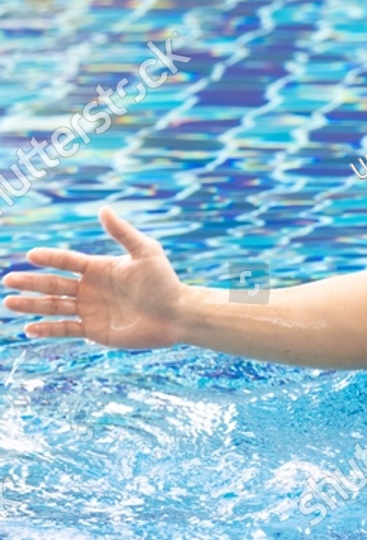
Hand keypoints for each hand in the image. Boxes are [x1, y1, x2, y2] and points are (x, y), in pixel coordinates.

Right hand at [2, 206, 185, 348]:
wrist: (177, 314)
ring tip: (9, 303)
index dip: (50, 258)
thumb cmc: (164, 282)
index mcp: (99, 268)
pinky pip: (65, 329)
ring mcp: (90, 309)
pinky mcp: (94, 330)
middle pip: (54, 284)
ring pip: (54, 306)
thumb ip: (123, 233)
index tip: (32, 255)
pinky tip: (29, 329)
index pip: (67, 261)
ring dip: (32, 305)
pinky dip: (48, 329)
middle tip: (8, 280)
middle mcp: (90, 288)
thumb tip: (103, 209)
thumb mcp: (146, 253)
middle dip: (31, 282)